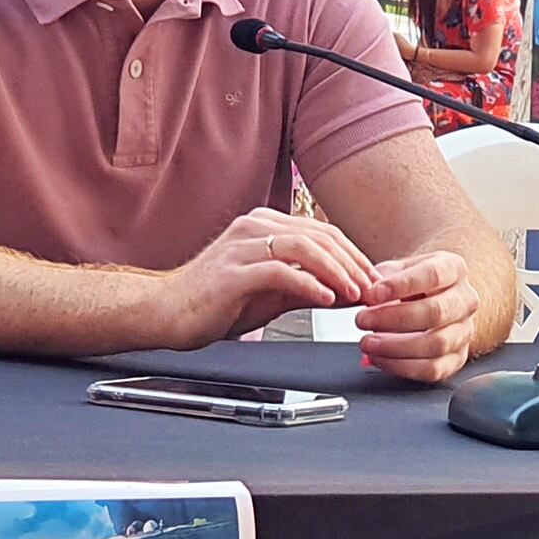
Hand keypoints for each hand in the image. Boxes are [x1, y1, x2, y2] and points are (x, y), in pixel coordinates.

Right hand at [158, 206, 379, 347]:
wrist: (165, 312)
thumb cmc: (214, 303)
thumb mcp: (271, 294)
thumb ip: (306, 287)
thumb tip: (346, 293)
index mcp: (263, 226)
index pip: (321, 232)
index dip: (353, 255)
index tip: (373, 280)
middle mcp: (254, 227)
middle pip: (318, 235)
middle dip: (353, 263)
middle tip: (373, 289)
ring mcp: (241, 247)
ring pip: (303, 247)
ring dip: (337, 271)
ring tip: (354, 294)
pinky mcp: (232, 272)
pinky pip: (279, 271)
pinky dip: (308, 284)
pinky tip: (325, 299)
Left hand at [354, 250, 484, 383]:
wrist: (432, 299)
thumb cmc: (410, 283)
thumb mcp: (397, 269)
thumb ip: (382, 279)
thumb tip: (367, 297)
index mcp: (453, 269)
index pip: (433, 274)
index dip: (402, 284)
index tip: (373, 293)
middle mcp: (466, 300)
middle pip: (436, 312)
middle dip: (394, 319)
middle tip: (362, 320)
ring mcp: (464, 331)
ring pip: (436, 344)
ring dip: (395, 347)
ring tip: (367, 343)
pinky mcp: (457, 358)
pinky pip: (432, 369)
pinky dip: (401, 367)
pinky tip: (378, 358)